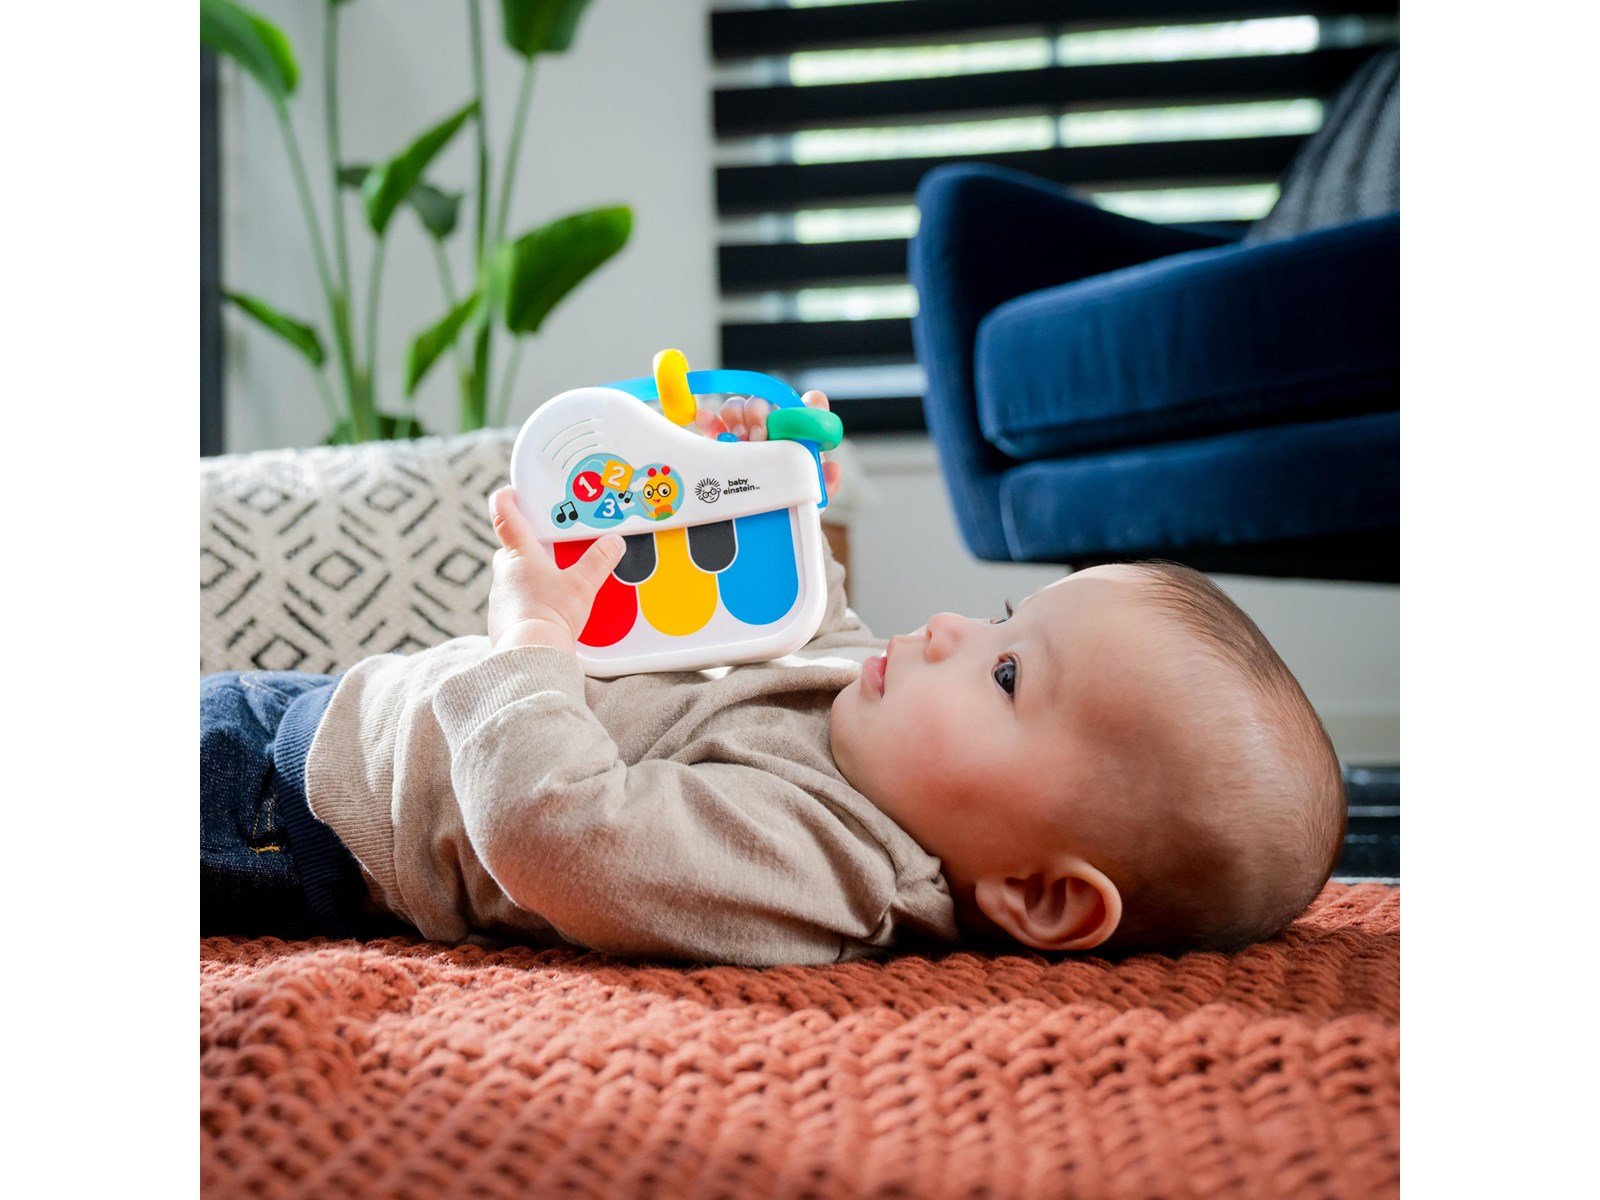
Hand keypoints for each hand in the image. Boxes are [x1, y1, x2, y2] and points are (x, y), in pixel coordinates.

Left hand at [486, 485, 624, 652]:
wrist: (531, 654)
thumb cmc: (551, 615)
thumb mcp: (582, 584)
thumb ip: (599, 560)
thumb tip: (612, 543)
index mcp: (520, 555)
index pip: (505, 517)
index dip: (506, 500)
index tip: (509, 492)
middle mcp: (505, 574)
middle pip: (511, 550)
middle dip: (527, 546)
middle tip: (547, 546)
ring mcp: (500, 599)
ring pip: (513, 579)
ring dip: (529, 578)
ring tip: (554, 585)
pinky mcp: (502, 622)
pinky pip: (515, 605)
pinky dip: (528, 604)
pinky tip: (547, 612)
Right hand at [694, 389, 841, 500]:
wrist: (761, 515)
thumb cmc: (788, 497)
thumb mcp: (807, 493)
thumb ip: (823, 483)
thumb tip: (833, 469)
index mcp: (796, 434)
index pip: (809, 408)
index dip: (811, 404)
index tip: (810, 406)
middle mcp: (771, 427)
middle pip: (764, 403)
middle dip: (761, 415)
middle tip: (760, 438)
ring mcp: (745, 432)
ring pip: (738, 407)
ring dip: (737, 416)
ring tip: (739, 438)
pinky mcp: (720, 440)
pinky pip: (712, 422)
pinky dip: (708, 417)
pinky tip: (705, 419)